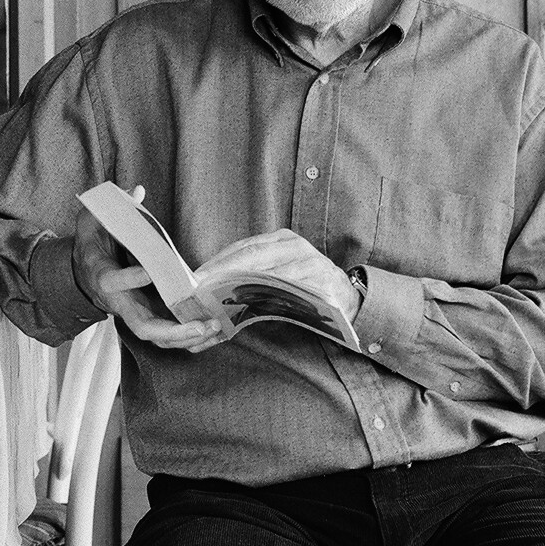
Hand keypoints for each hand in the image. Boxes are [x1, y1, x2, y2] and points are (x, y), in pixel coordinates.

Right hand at [74, 195, 232, 353]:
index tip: (149, 271)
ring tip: (213, 329)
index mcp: (104, 276)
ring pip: (157, 336)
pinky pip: (167, 336)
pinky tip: (213, 333)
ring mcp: (134, 313)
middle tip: (199, 324)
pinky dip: (190, 339)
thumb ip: (112, 208)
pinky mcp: (147, 316)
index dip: (130, 279)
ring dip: (186, 338)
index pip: (113, 283)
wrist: (83, 273)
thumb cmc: (92, 245)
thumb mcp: (92, 221)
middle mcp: (119, 302)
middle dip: (172, 330)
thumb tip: (138, 191)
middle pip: (142, 326)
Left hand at [195, 228, 360, 325]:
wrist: (349, 300)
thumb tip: (214, 286)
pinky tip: (250, 305)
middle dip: (221, 271)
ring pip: (268, 272)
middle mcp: (295, 246)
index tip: (194, 276)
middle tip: (199, 287)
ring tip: (216, 298)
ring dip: (239, 286)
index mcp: (281, 240)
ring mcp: (309, 261)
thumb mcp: (280, 274)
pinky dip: (268, 296)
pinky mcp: (321, 282)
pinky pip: (291, 288)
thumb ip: (253, 276)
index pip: (243, 248)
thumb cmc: (306, 287)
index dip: (217, 262)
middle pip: (251, 256)